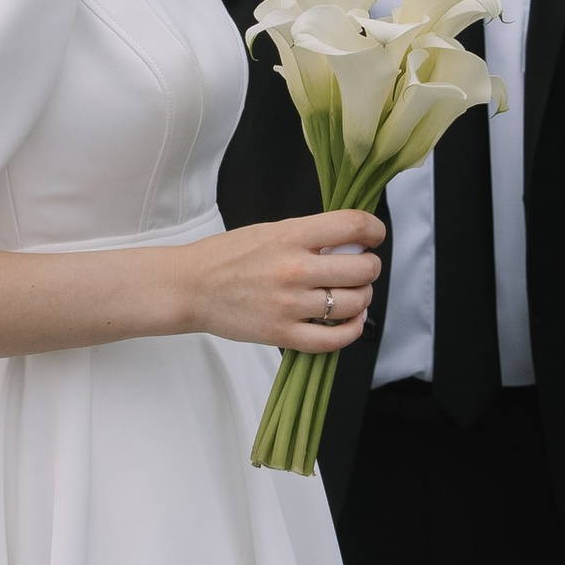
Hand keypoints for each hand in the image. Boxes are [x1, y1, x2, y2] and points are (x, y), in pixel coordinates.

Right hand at [181, 211, 383, 352]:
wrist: (190, 287)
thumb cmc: (226, 257)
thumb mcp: (269, 230)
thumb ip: (309, 235)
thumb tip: (351, 242)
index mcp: (291, 236)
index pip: (353, 226)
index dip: (374, 229)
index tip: (374, 235)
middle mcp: (294, 269)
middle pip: (362, 269)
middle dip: (371, 267)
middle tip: (363, 267)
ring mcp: (289, 304)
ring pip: (353, 303)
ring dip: (362, 298)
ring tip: (353, 294)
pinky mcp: (281, 333)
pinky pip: (332, 339)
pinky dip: (351, 331)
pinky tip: (350, 321)